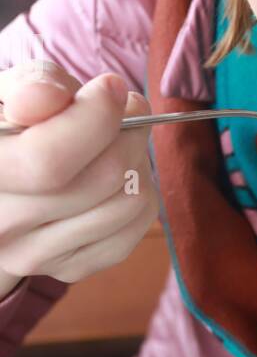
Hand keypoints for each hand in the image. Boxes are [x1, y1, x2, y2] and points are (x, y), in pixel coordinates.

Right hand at [0, 61, 158, 287]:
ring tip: (118, 142)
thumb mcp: (6, 94)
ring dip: (140, 162)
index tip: (111, 87)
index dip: (97, 117)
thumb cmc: (10, 124)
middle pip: (102, 179)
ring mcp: (31, 254)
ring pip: (128, 204)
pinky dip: (142, 193)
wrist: (1, 180)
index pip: (50, 160)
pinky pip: (135, 228)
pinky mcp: (67, 268)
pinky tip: (118, 175)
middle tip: (128, 109)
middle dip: (131, 133)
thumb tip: (50, 97)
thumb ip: (30, 87)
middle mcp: (0, 223)